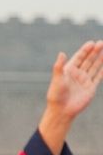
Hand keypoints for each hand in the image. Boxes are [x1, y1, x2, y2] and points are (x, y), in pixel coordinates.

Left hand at [38, 40, 102, 154]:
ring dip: (100, 59)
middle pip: (88, 60)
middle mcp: (77, 74)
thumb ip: (59, 67)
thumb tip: (62, 53)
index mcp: (68, 71)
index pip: (78, 58)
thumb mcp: (57, 80)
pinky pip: (99, 77)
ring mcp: (84, 80)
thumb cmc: (56, 96)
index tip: (91, 43)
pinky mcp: (90, 88)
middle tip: (102, 43)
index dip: (85, 50)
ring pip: (94, 67)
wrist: (62, 111)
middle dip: (95, 52)